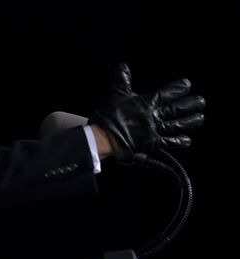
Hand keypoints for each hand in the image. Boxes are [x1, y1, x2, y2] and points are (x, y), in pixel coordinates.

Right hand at [89, 63, 205, 160]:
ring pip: (177, 125)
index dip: (179, 89)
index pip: (167, 93)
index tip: (187, 85)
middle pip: (177, 109)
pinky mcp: (151, 144)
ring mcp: (154, 131)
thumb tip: (123, 67)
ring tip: (200, 118)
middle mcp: (154, 117)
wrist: (104, 137)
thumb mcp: (116, 94)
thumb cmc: (109, 116)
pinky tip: (187, 140)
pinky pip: (169, 143)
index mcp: (147, 103)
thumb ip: (122, 80)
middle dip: (191, 105)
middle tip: (201, 101)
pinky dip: (178, 142)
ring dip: (190, 122)